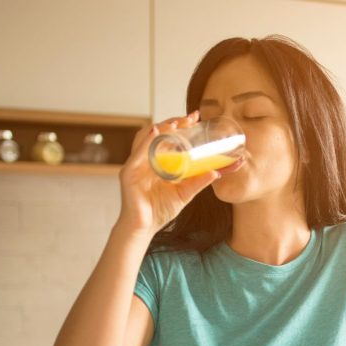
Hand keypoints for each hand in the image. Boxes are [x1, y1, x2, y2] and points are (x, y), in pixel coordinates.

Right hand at [116, 111, 219, 235]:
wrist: (144, 228)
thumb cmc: (159, 210)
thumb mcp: (184, 194)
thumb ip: (198, 183)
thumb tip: (216, 172)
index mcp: (157, 161)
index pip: (167, 137)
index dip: (180, 125)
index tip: (195, 118)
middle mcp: (145, 159)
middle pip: (157, 133)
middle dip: (173, 122)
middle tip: (191, 117)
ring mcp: (136, 165)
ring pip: (145, 138)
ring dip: (160, 128)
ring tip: (175, 124)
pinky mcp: (129, 174)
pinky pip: (137, 154)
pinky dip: (146, 142)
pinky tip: (155, 134)